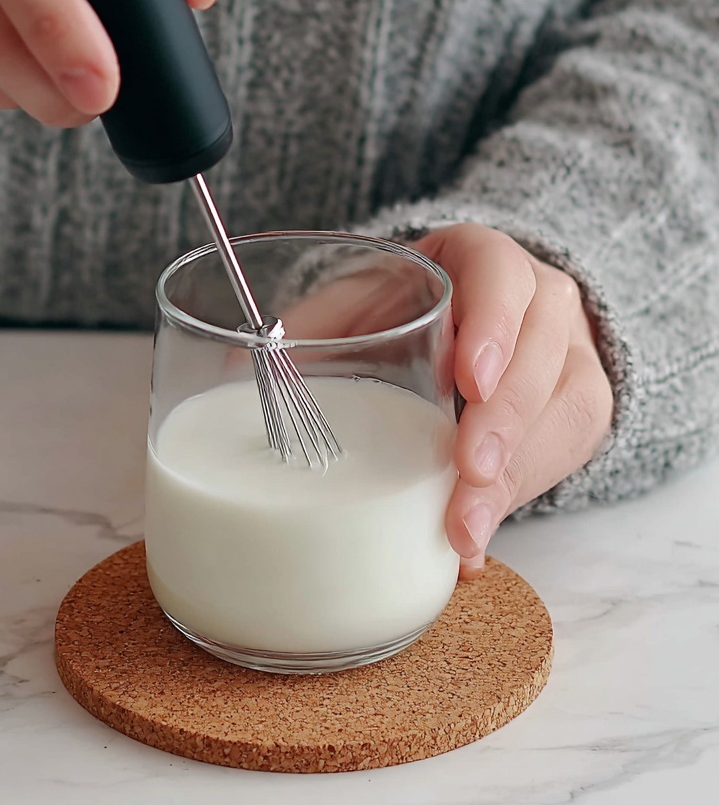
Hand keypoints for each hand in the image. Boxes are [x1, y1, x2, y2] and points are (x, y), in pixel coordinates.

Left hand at [276, 223, 613, 578]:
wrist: (473, 330)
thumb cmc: (402, 312)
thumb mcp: (361, 302)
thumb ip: (314, 327)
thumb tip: (230, 371)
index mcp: (483, 259)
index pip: (503, 276)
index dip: (493, 325)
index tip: (467, 382)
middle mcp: (540, 302)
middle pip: (541, 356)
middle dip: (504, 425)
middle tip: (467, 475)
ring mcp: (569, 357)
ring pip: (564, 412)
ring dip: (513, 479)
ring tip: (464, 532)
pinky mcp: (575, 414)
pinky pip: (563, 458)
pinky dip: (515, 502)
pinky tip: (472, 545)